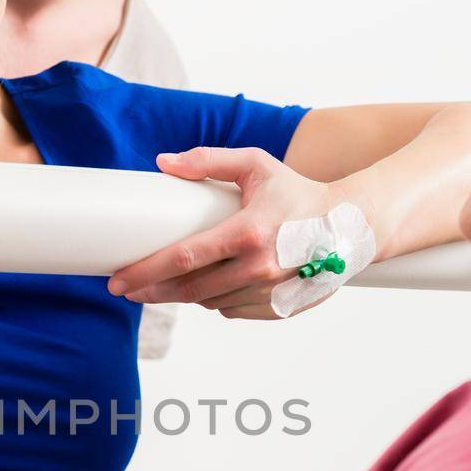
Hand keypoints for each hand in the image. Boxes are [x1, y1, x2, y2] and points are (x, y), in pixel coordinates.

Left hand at [108, 147, 352, 319]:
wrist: (351, 227)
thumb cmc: (298, 192)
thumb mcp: (256, 165)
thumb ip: (208, 160)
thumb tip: (163, 163)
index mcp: (249, 232)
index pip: (184, 258)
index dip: (145, 272)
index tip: (118, 279)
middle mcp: (260, 268)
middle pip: (189, 289)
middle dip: (152, 291)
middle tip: (127, 289)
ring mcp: (270, 292)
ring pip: (209, 302)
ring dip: (183, 295)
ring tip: (167, 282)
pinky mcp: (278, 308)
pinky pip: (231, 311)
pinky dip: (215, 300)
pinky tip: (207, 287)